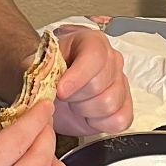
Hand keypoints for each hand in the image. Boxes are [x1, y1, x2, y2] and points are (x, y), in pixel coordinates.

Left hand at [51, 24, 133, 139]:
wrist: (53, 93)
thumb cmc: (48, 76)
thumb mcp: (39, 67)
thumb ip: (41, 69)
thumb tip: (46, 79)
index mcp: (92, 42)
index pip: (94, 56)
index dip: (77, 77)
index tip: (60, 91)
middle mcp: (112, 59)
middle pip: (99, 84)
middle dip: (76, 96)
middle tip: (63, 96)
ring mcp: (121, 82)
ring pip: (110, 103)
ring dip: (86, 110)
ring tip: (75, 104)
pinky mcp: (125, 106)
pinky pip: (120, 119)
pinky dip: (100, 123)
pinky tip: (87, 116)